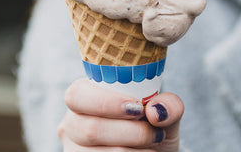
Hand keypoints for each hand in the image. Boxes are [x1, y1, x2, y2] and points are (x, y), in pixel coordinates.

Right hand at [58, 78, 184, 150]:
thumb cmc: (153, 127)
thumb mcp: (165, 113)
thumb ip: (168, 104)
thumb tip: (156, 111)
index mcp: (84, 96)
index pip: (78, 94)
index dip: (106, 102)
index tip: (138, 108)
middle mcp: (72, 123)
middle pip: (90, 129)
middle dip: (129, 132)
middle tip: (155, 133)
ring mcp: (73, 149)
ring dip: (134, 151)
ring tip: (152, 145)